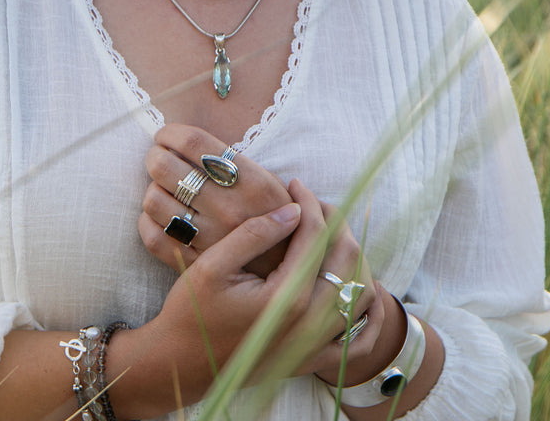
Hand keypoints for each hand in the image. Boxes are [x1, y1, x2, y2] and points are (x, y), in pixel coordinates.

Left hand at [138, 124, 293, 276]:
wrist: (289, 274)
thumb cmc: (276, 220)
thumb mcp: (271, 184)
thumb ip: (237, 162)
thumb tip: (189, 141)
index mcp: (251, 183)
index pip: (194, 142)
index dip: (171, 133)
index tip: (167, 135)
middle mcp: (228, 209)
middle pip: (164, 167)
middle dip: (156, 155)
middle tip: (161, 157)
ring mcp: (209, 238)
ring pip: (153, 200)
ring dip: (154, 189)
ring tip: (166, 189)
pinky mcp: (193, 264)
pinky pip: (152, 235)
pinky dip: (149, 221)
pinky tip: (163, 215)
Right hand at [140, 182, 381, 408]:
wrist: (181, 365)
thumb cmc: (190, 314)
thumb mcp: (212, 267)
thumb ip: (254, 235)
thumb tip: (292, 210)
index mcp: (287, 297)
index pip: (316, 235)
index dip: (308, 202)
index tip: (294, 184)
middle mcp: (310, 322)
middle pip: (347, 257)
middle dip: (333, 221)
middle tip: (309, 204)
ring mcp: (315, 344)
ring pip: (362, 292)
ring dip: (353, 258)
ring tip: (327, 237)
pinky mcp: (313, 359)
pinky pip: (361, 338)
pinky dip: (368, 311)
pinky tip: (356, 287)